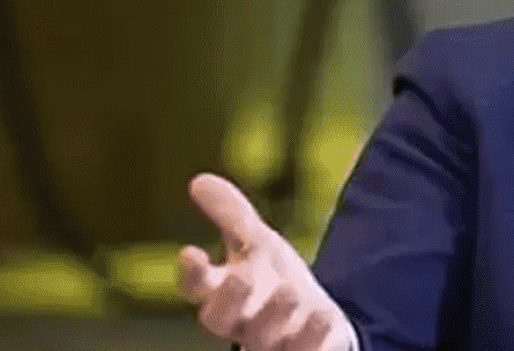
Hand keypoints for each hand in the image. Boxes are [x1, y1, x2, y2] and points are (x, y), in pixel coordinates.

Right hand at [178, 173, 354, 350]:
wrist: (315, 328)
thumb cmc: (275, 283)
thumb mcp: (258, 246)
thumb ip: (231, 216)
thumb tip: (198, 179)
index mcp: (225, 293)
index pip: (197, 287)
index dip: (191, 273)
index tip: (189, 252)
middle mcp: (244, 322)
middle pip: (221, 319)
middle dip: (229, 299)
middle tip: (242, 278)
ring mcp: (273, 344)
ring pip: (264, 337)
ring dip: (277, 314)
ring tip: (291, 293)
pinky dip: (315, 338)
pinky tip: (323, 318)